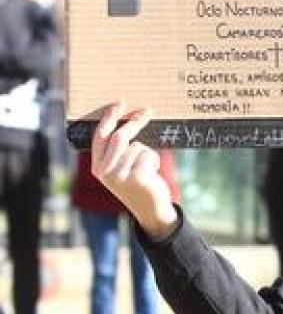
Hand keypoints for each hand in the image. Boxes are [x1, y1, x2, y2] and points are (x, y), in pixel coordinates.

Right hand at [91, 102, 178, 240]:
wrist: (151, 210)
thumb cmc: (139, 184)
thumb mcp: (122, 169)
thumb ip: (117, 152)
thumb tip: (128, 120)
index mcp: (98, 168)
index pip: (100, 137)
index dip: (109, 118)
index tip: (120, 103)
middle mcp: (105, 172)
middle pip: (119, 137)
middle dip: (134, 122)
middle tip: (147, 111)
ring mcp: (120, 176)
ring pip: (137, 147)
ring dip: (148, 153)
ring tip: (147, 168)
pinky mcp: (136, 178)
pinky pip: (147, 155)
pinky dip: (153, 160)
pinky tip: (152, 174)